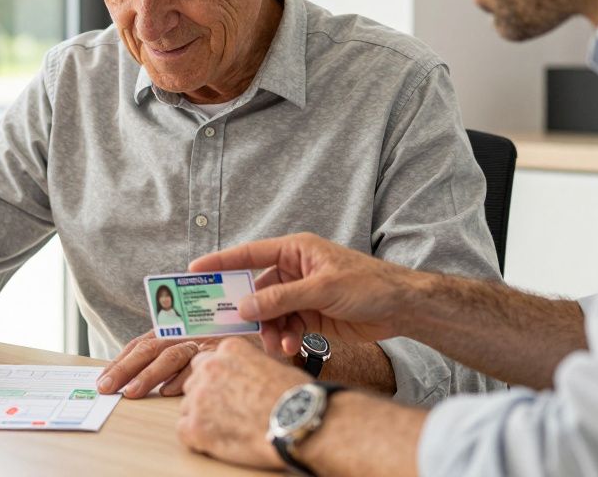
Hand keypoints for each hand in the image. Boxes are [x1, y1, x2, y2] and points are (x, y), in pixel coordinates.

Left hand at [97, 331, 278, 397]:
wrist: (280, 375)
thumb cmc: (243, 366)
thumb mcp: (210, 357)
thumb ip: (185, 366)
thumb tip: (158, 382)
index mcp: (182, 330)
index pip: (145, 342)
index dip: (123, 359)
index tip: (105, 375)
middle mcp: (192, 332)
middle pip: (150, 347)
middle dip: (124, 367)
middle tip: (105, 386)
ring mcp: (205, 342)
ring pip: (169, 355)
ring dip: (147, 375)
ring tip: (130, 392)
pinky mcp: (222, 352)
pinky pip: (195, 366)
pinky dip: (178, 379)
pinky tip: (164, 392)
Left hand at [178, 338, 311, 468]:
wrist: (299, 423)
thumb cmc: (296, 397)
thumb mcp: (272, 365)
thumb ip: (248, 366)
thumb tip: (244, 376)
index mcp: (229, 350)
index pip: (208, 361)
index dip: (218, 379)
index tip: (227, 390)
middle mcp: (209, 368)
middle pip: (194, 382)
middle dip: (208, 396)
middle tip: (228, 411)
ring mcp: (199, 397)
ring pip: (188, 405)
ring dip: (202, 416)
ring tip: (228, 428)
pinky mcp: (195, 426)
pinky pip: (184, 430)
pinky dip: (197, 438)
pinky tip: (217, 441)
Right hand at [190, 233, 417, 355]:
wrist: (402, 308)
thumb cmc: (368, 284)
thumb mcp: (322, 289)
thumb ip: (282, 299)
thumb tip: (246, 307)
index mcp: (295, 251)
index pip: (249, 254)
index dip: (221, 263)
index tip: (194, 272)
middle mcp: (294, 270)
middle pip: (257, 291)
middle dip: (250, 312)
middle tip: (233, 327)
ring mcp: (301, 295)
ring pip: (270, 314)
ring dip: (270, 330)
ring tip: (278, 345)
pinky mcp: (310, 316)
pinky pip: (286, 327)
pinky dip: (285, 338)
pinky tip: (293, 347)